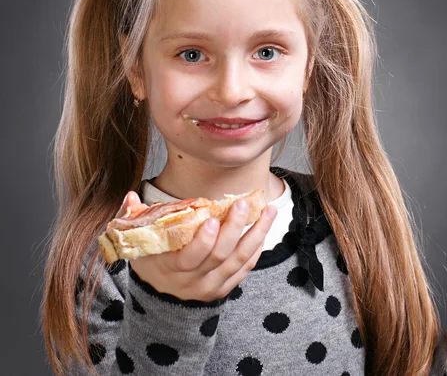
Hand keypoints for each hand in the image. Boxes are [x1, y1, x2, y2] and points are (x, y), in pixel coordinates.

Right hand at [129, 193, 277, 301]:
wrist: (161, 295)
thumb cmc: (150, 260)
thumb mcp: (137, 243)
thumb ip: (133, 219)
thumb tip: (131, 197)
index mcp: (170, 269)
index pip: (190, 258)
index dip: (202, 241)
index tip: (211, 218)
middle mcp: (193, 281)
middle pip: (219, 256)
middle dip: (233, 229)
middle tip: (242, 204)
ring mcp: (211, 286)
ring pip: (238, 260)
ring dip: (256, 234)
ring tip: (269, 211)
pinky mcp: (225, 288)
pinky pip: (245, 268)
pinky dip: (256, 247)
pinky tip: (264, 227)